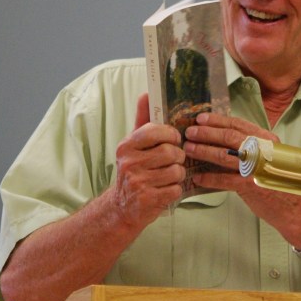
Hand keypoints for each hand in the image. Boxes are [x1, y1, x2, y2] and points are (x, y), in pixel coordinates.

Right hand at [112, 93, 186, 228]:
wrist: (122, 207)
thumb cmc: (134, 170)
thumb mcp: (135, 145)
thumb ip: (143, 119)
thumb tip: (146, 93)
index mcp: (127, 145)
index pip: (156, 130)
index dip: (171, 135)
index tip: (173, 140)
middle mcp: (129, 162)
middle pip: (170, 152)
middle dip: (177, 157)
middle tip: (172, 162)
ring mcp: (137, 182)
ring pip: (176, 170)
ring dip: (178, 175)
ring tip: (168, 176)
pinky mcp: (147, 199)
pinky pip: (176, 189)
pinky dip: (175, 190)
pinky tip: (165, 190)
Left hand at [184, 113, 300, 247]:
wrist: (299, 210)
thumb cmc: (285, 184)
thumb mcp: (273, 159)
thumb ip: (254, 149)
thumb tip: (227, 143)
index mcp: (268, 141)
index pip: (239, 125)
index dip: (218, 121)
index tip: (202, 118)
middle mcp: (263, 151)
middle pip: (229, 136)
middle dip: (206, 133)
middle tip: (190, 132)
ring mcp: (257, 168)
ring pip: (224, 155)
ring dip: (203, 151)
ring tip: (189, 149)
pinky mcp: (251, 186)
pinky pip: (224, 180)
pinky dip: (209, 179)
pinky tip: (198, 178)